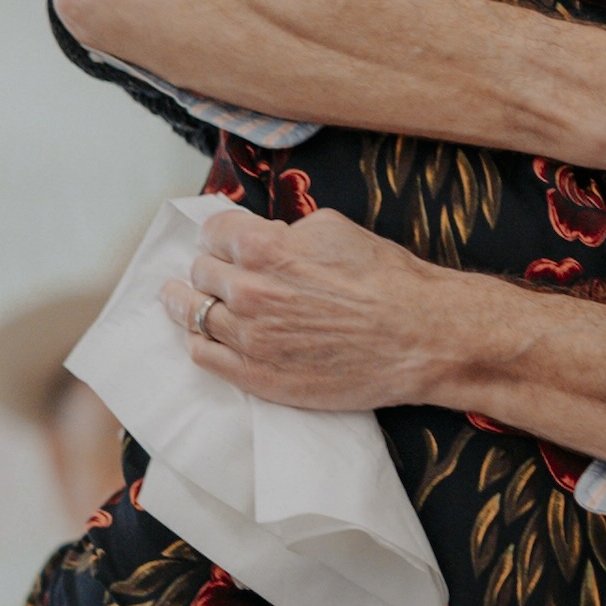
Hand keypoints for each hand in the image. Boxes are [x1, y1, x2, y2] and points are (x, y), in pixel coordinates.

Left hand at [169, 209, 477, 410]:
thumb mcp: (333, 228)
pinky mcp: (258, 376)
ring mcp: (249, 338)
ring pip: (194, 314)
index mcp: (263, 247)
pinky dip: (201, 341)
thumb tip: (265, 237)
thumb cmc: (386, 280)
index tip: (224, 241)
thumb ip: (285, 232)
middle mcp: (248, 291)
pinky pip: (204, 356)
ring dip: (191, 304)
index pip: (212, 232)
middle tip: (216, 272)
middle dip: (210, 268)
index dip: (221, 234)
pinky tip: (206, 336)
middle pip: (200, 272)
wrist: (418, 337)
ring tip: (186, 301)